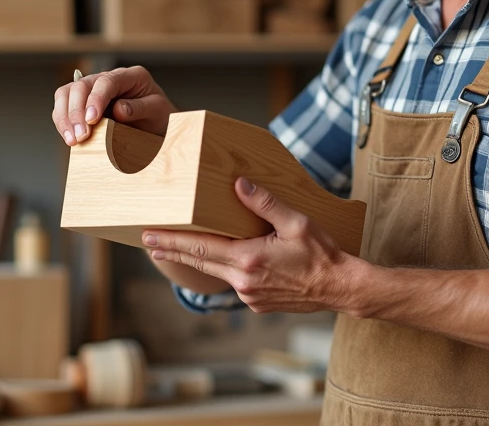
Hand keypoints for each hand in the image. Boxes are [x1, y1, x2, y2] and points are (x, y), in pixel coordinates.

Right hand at [52, 65, 177, 145]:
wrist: (156, 124)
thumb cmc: (158, 115)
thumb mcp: (158, 110)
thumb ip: (141, 108)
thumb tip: (118, 110)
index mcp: (130, 76)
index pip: (107, 82)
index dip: (96, 99)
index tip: (92, 120)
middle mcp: (108, 79)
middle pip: (81, 86)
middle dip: (76, 111)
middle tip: (80, 136)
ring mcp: (93, 90)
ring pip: (66, 94)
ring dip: (65, 117)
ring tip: (72, 140)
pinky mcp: (83, 103)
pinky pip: (64, 107)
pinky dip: (63, 122)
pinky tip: (69, 138)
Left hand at [143, 177, 361, 313]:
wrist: (340, 288)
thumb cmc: (322, 254)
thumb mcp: (297, 222)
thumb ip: (265, 203)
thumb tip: (240, 184)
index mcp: (250, 259)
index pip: (201, 248)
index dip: (173, 241)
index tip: (151, 236)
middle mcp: (244, 281)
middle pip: (200, 263)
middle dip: (172, 251)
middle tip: (148, 243)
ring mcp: (249, 296)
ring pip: (215, 273)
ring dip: (195, 261)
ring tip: (176, 250)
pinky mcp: (257, 303)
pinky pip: (233, 283)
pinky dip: (222, 270)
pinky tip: (220, 262)